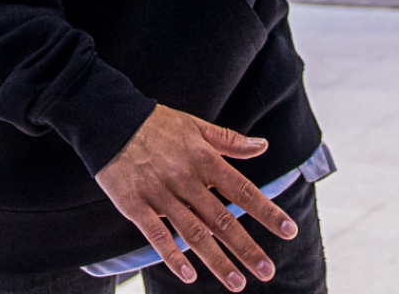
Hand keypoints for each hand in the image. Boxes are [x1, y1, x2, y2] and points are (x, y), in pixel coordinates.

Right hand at [95, 105, 293, 289]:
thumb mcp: (196, 126)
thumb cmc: (156, 124)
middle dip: (246, 247)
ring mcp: (160, 193)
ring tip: (237, 283)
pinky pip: (156, 234)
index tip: (289, 231)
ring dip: (216, 260)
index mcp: (203, 159)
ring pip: (193, 232)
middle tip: (267, 271)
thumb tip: (263, 146)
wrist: (109, 120)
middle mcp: (185, 179)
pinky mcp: (134, 204)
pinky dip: (172, 255)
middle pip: (221, 219)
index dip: (266, 211)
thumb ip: (229, 140)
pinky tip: (188, 275)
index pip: (241, 190)